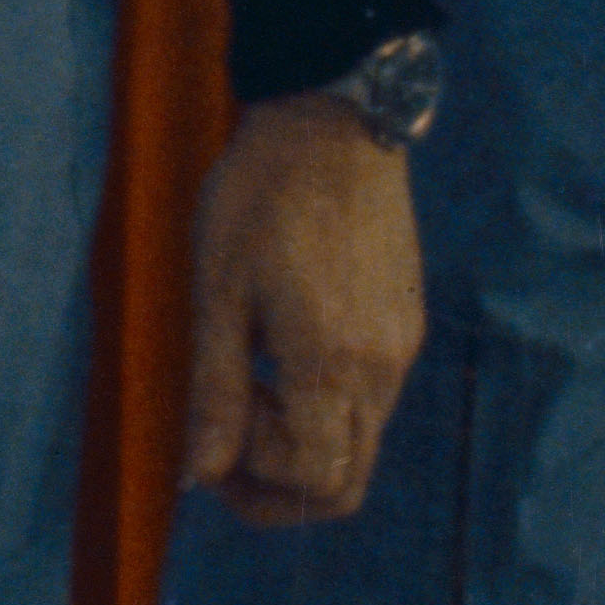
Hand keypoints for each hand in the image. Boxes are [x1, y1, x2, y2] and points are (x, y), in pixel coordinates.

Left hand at [180, 93, 424, 527]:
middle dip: (278, 485)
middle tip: (225, 441)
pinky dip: (326, 409)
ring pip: (361, 443)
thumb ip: (216, 392)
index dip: (254, 484)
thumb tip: (198, 477)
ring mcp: (402, 347)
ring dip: (302, 445)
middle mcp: (382, 369)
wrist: (333, 120)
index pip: (313, 483)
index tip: (211, 436)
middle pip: (346, 483)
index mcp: (332, 365)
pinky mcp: (406, 323)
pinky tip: (285, 356)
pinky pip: (373, 401)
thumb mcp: (219, 293)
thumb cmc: (261, 197)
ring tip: (251, 387)